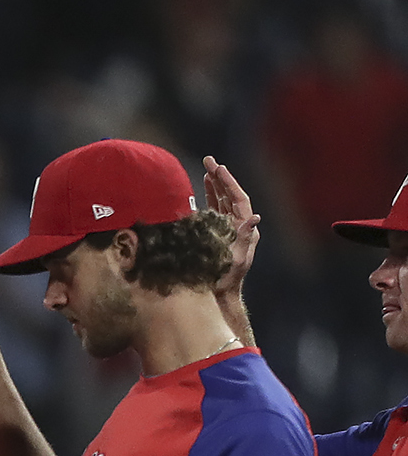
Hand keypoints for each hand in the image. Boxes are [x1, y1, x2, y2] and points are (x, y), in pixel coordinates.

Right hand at [202, 154, 260, 298]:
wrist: (219, 294)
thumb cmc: (227, 279)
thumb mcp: (237, 259)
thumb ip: (245, 238)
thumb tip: (255, 217)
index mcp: (244, 228)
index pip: (237, 199)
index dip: (228, 183)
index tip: (218, 168)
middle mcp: (237, 226)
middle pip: (229, 196)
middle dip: (220, 178)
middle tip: (209, 160)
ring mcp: (227, 230)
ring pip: (221, 202)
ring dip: (214, 186)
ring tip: (207, 172)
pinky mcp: (217, 235)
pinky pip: (213, 213)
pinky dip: (208, 200)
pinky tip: (201, 192)